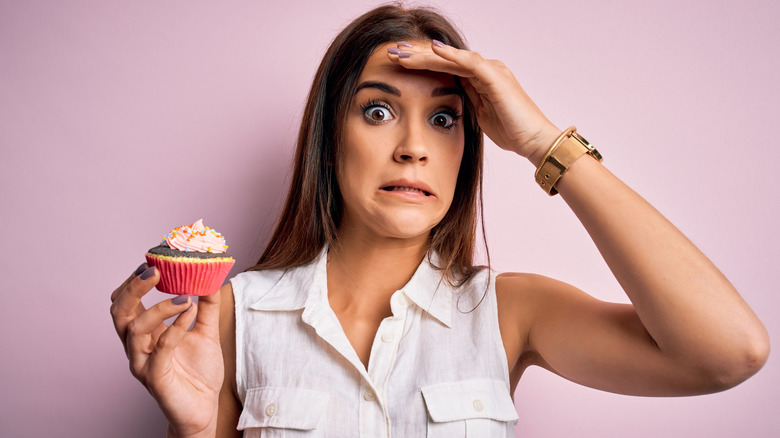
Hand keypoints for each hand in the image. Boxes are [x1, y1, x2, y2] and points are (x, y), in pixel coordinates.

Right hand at [110, 264, 223, 436]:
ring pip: (134, 329)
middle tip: (155, 270)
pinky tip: (189, 314)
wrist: (204, 409)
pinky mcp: (154, 378)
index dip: (133, 281)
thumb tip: (211, 276)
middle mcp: (137, 346)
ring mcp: (142, 363)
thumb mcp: (206, 332)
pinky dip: (174, 328)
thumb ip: (207, 306)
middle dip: (133, 288)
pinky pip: (159, 349)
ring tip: (184, 297)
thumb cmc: (198, 372)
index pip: (126, 302)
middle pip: (119, 312)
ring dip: (159, 308)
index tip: (151, 262)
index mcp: (144, 333)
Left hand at [387, 40, 560, 165]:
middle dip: (416, 55)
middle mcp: (485, 69)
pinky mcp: (496, 78)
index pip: (443, 67)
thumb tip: (448, 103)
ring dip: (425, 54)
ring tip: (402, 52)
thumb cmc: (512, 132)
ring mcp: (491, 71)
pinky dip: (451, 56)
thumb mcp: (480, 117)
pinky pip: (470, 63)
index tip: (395, 63)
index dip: (419, 63)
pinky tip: (433, 50)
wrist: (535, 141)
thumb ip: (466, 104)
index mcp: (479, 79)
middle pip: (444, 59)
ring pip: (452, 58)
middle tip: (390, 52)